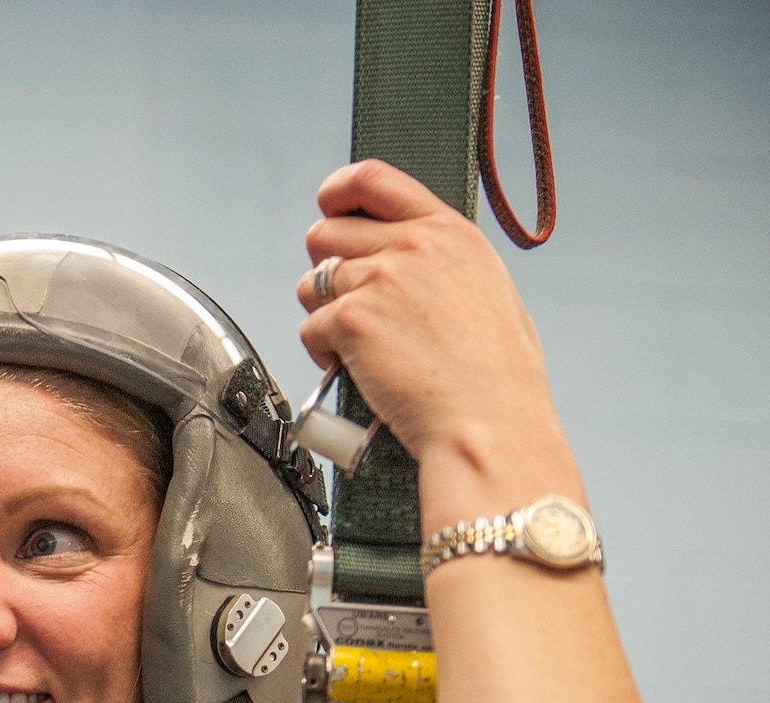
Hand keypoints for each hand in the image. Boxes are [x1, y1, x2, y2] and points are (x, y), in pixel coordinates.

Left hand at [295, 160, 573, 507]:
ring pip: (312, 283)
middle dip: (327, 268)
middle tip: (348, 304)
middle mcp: (413, 247)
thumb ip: (440, 262)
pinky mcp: (351, 320)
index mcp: (448, 233)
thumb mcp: (486, 291)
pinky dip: (323, 352)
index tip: (329, 205)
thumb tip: (405, 256)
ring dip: (324, 313)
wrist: (487, 421)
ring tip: (359, 345)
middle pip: (327, 233)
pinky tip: (355, 369)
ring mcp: (379, 280)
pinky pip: (310, 327)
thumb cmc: (494, 374)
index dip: (338, 190)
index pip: (374, 179)